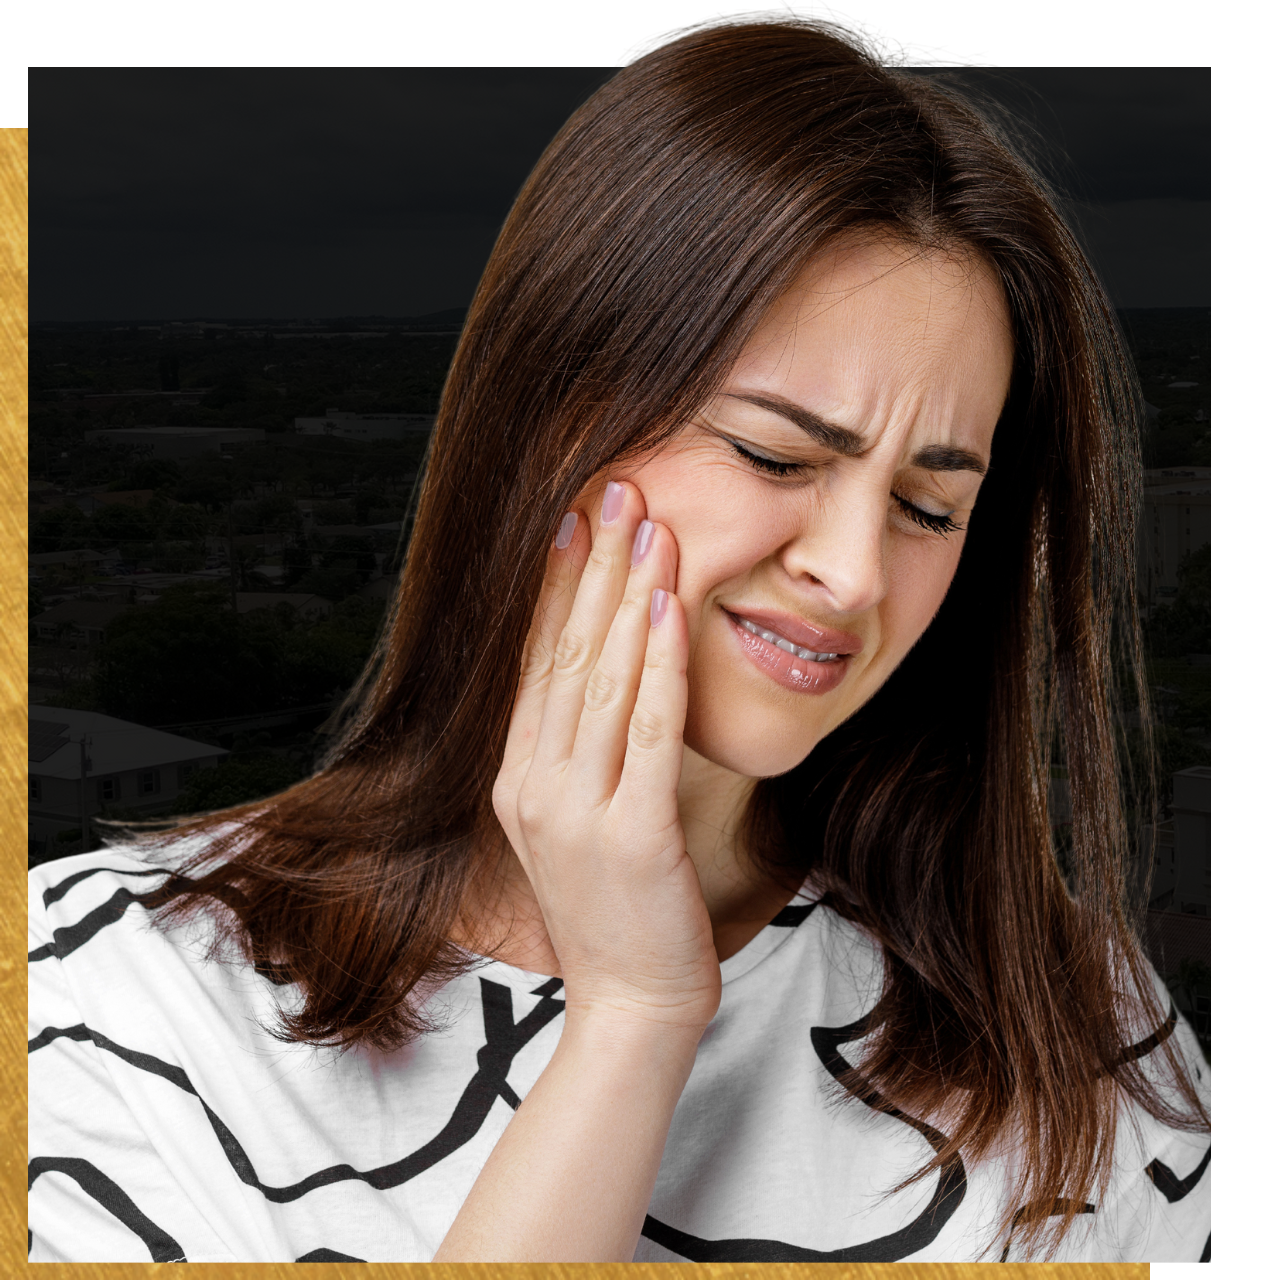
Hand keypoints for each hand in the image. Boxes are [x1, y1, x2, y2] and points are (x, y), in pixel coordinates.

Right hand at [491, 480, 720, 1037]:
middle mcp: (532, 784)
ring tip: (648, 525)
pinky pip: (649, 732)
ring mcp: (576, 811)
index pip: (535, 661)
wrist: (631, 1003)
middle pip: (563, 654)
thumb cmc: (615, 907)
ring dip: (627, 596)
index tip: (573, 518)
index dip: (554, 584)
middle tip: (614, 489)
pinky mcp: (630, 835)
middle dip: (592, 566)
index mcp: (515, 776)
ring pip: (603, 681)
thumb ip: (569, 751)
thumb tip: (590, 672)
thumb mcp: (571, 821)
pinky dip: (660, 666)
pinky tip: (671, 610)